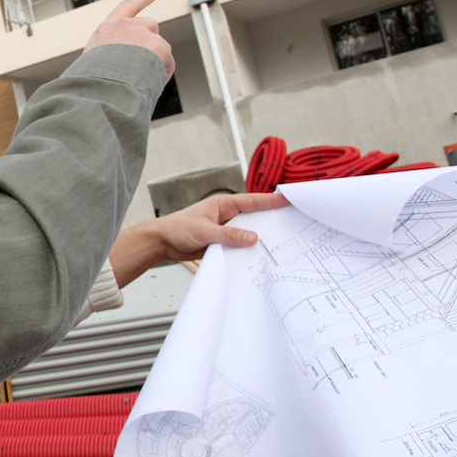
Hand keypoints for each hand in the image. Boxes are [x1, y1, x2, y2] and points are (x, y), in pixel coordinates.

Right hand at [83, 0, 173, 79]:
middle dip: (152, 41)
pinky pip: (168, 60)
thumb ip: (108, 55)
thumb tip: (123, 66)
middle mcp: (124, 25)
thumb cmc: (93, 82)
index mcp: (106, 29)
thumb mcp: (93, 62)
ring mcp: (141, 32)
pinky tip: (152, 81)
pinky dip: (164, 71)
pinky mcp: (156, 43)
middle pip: (150, 25)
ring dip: (157, 58)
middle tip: (145, 64)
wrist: (99, 87)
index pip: (127, 6)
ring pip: (160, 45)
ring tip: (143, 78)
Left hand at [108, 192, 288, 286]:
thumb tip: (253, 237)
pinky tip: (259, 257)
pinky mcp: (223, 243)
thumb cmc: (177, 228)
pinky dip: (249, 250)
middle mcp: (227, 215)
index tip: (290, 198)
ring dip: (261, 238)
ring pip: (249, 233)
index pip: (253, 201)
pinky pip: (240, 246)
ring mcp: (226, 229)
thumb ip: (229, 234)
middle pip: (255, 217)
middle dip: (272, 220)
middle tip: (294, 223)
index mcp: (224, 204)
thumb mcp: (205, 231)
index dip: (272, 200)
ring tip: (282, 243)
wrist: (162, 242)